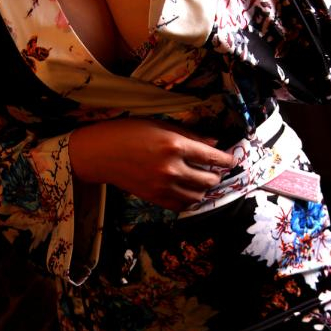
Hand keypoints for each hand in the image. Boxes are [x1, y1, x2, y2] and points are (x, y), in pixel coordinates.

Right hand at [69, 118, 234, 212]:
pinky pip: (181, 205)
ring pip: (198, 196)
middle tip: (215, 169)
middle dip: (216, 174)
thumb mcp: (160, 125)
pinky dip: (190, 200)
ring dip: (204, 189)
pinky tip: (188, 191)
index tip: (231, 159)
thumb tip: (214, 141)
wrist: (100, 154)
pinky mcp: (154, 198)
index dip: (226, 159)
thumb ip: (189, 135)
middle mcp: (172, 168)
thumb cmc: (128, 132)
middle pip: (208, 179)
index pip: (211, 156)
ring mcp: (163, 186)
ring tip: (202, 180)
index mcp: (174, 145)